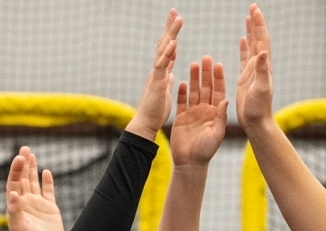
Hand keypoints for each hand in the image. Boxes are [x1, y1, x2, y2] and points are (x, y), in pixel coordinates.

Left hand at [6, 147, 63, 230]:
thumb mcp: (18, 229)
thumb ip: (14, 211)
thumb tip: (12, 194)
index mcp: (15, 206)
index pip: (13, 183)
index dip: (15, 170)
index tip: (19, 158)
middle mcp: (25, 203)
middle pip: (22, 179)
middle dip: (22, 164)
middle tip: (24, 148)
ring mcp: (38, 206)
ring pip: (34, 182)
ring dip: (32, 168)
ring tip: (31, 154)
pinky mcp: (50, 210)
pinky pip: (48, 192)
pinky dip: (47, 182)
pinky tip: (46, 172)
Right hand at [126, 9, 180, 140]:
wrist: (146, 123)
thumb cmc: (155, 111)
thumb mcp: (166, 92)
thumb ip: (168, 81)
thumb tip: (171, 74)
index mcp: (162, 71)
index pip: (168, 49)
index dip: (172, 35)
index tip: (176, 21)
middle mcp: (158, 69)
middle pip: (164, 44)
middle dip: (170, 27)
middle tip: (174, 11)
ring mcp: (156, 74)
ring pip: (163, 50)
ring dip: (171, 33)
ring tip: (178, 19)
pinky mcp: (157, 82)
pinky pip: (162, 65)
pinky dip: (167, 53)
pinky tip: (173, 42)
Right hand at [170, 56, 227, 166]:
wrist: (190, 163)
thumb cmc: (206, 151)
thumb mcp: (216, 133)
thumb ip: (220, 117)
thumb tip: (225, 100)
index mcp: (215, 114)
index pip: (218, 92)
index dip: (218, 78)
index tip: (218, 64)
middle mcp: (205, 111)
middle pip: (206, 88)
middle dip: (206, 73)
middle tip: (206, 57)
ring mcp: (192, 113)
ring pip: (194, 91)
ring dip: (194, 78)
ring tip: (194, 63)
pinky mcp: (181, 118)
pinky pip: (181, 102)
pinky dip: (181, 92)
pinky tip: (181, 81)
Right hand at [236, 4, 273, 126]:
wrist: (256, 123)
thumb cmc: (258, 109)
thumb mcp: (260, 89)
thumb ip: (262, 71)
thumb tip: (262, 52)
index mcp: (262, 66)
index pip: (261, 40)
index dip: (258, 25)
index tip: (254, 10)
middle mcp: (259, 66)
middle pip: (258, 39)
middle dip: (256, 23)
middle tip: (252, 7)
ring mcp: (253, 71)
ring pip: (252, 46)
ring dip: (251, 31)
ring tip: (249, 17)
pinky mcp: (245, 78)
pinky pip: (245, 57)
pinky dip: (244, 47)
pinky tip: (242, 39)